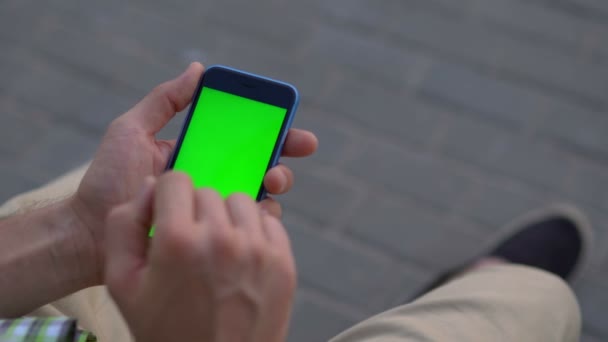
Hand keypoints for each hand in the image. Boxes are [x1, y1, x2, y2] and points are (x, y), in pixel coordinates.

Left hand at [70, 62, 317, 283]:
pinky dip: (262, 214)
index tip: (289, 122)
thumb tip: (198, 69)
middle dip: (286, 152)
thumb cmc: (108, 180)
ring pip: (262, 192)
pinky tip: (257, 208)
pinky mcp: (210, 234)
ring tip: (271, 178)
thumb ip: (163, 101)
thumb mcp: (131, 131)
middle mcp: (212, 177)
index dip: (272, 128)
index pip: (242, 136)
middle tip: (297, 147)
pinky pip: (246, 225)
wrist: (90, 231)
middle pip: (262, 162)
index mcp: (199, 151)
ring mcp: (213, 207)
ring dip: (278, 180)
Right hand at [105, 173, 295, 341]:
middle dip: (194, 210)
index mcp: (178, 241)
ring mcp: (257, 250)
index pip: (176, 180)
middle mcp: (221, 239)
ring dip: (226, 216)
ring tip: (216, 247)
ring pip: (240, 201)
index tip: (169, 217)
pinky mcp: (283, 262)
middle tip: (191, 242)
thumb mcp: (122, 283)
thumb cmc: (165, 330)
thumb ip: (124, 225)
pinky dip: (253, 231)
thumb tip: (149, 186)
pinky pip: (268, 221)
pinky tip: (240, 256)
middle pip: (207, 191)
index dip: (168, 197)